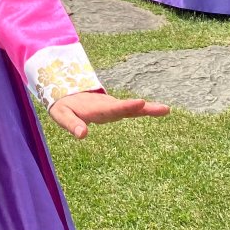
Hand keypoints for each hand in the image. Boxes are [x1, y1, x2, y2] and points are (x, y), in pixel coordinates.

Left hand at [49, 91, 169, 138]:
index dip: (127, 106)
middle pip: (128, 107)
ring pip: (133, 108)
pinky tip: (161, 111)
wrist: (66, 94)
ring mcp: (113, 106)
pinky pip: (132, 109)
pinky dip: (146, 110)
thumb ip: (72, 125)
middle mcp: (108, 105)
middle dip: (145, 108)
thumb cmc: (63, 107)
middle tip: (164, 108)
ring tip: (166, 109)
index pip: (113, 108)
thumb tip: (83, 135)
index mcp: (96, 108)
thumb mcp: (62, 116)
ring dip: (149, 109)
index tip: (140, 103)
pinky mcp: (116, 109)